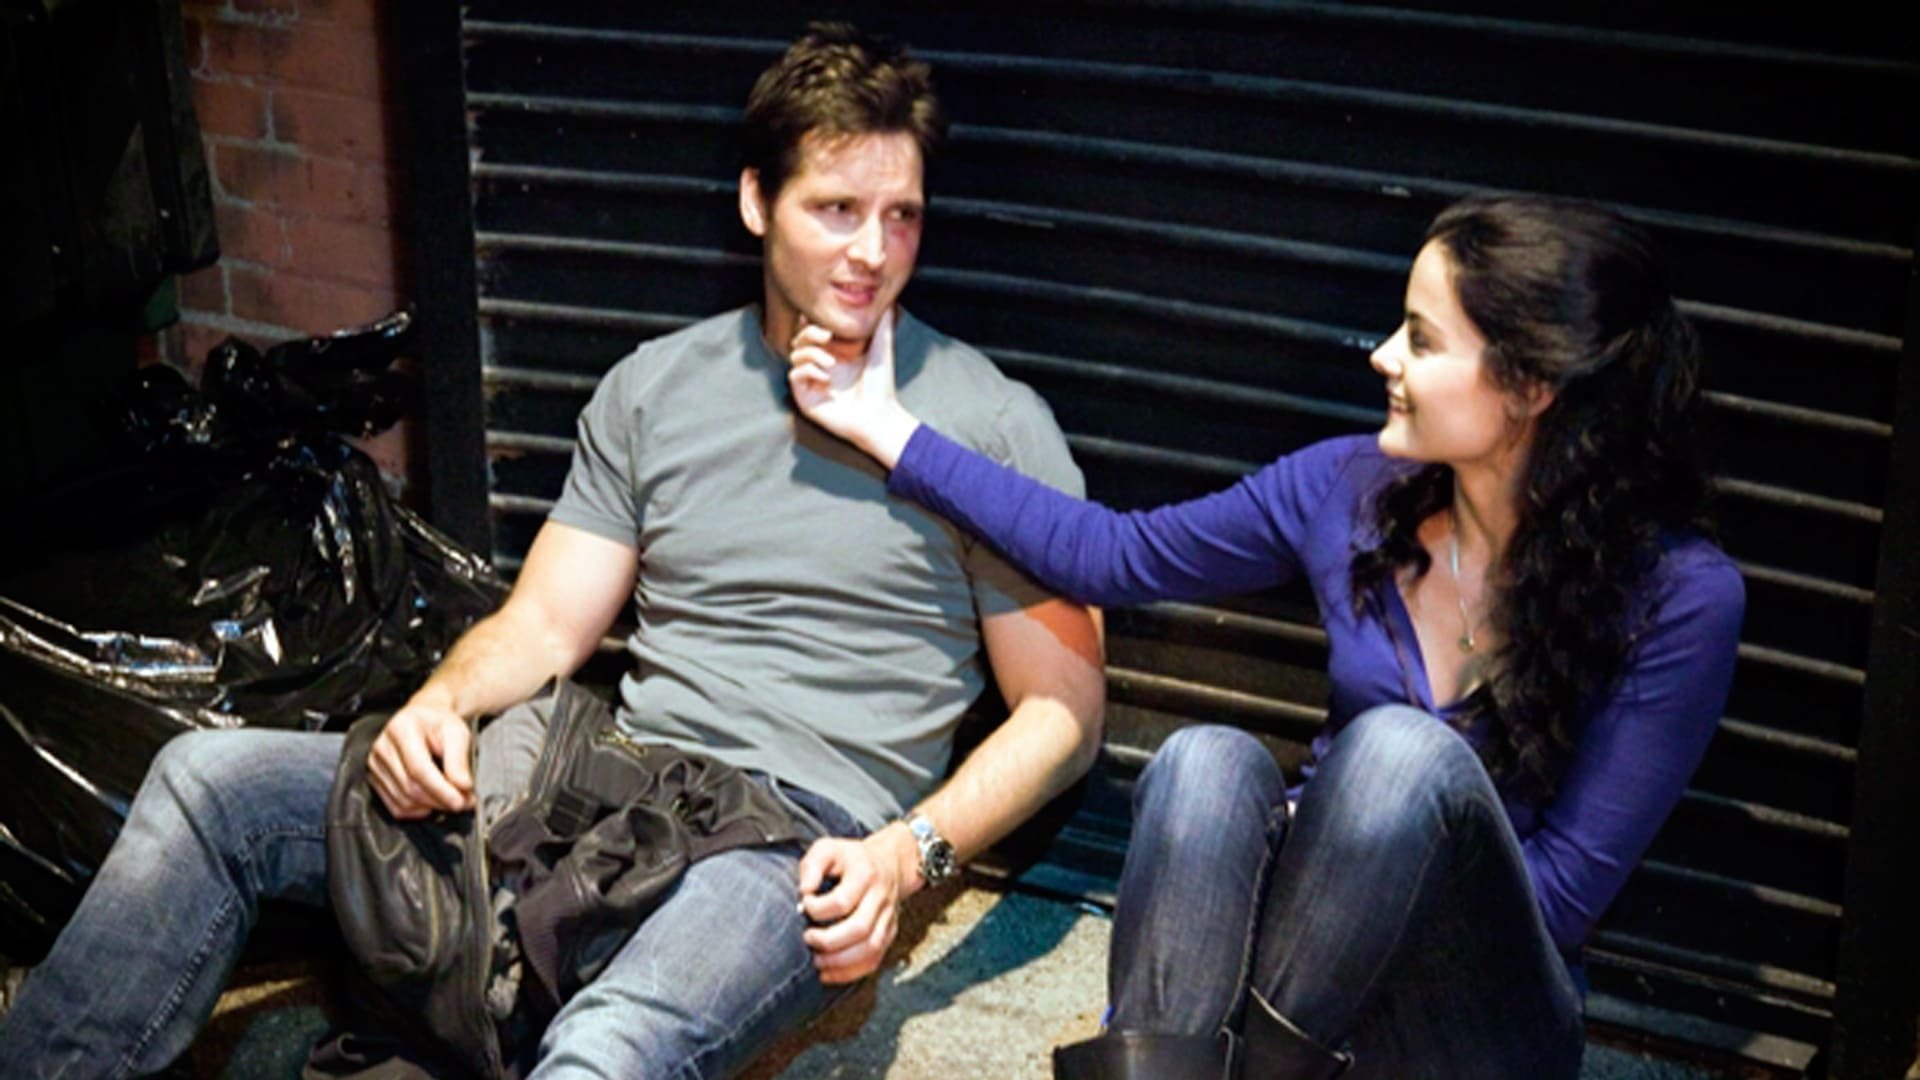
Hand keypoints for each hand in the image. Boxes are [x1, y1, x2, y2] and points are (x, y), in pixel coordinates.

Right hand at [367, 693, 475, 818]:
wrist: (422, 719)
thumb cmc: (439, 724)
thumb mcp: (457, 732)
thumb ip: (459, 759)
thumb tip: (462, 787)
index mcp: (401, 729)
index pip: (418, 769)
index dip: (441, 790)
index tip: (461, 801)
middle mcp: (382, 748)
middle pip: (410, 788)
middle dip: (441, 801)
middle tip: (465, 802)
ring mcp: (374, 766)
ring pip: (404, 802)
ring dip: (432, 807)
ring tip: (453, 798)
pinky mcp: (374, 780)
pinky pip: (396, 808)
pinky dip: (418, 810)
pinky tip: (433, 800)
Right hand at [787, 308, 919, 467]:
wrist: (879, 416)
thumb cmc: (881, 386)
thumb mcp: (881, 349)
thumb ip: (883, 325)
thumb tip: (888, 303)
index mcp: (834, 352)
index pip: (813, 330)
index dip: (814, 321)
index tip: (828, 321)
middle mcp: (820, 365)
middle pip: (799, 339)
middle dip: (809, 333)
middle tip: (827, 336)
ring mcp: (811, 381)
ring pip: (794, 355)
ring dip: (810, 353)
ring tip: (832, 363)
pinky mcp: (805, 397)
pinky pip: (793, 375)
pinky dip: (808, 371)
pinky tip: (826, 378)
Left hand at [795, 827, 915, 983]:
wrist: (890, 863)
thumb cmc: (851, 858)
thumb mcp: (828, 848)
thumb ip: (812, 865)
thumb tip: (804, 890)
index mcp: (865, 874)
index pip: (842, 901)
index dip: (817, 908)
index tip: (804, 904)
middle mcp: (880, 898)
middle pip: (859, 929)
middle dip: (828, 941)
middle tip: (807, 938)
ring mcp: (888, 918)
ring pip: (870, 949)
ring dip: (840, 962)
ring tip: (816, 961)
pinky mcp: (889, 934)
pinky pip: (874, 960)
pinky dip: (851, 972)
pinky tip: (828, 973)